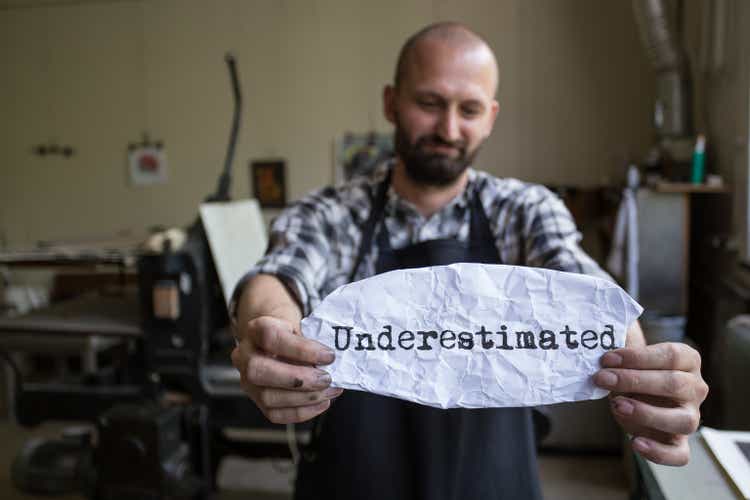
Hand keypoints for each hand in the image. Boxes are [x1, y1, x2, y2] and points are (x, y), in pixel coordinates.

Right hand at [231, 315, 341, 423]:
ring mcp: (247, 380)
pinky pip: (274, 414)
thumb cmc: (290, 331)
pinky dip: (302, 412)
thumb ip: (310, 341)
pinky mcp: (256, 399)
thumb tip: (330, 363)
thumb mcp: (299, 325)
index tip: (328, 356)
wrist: (273, 339)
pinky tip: (322, 402)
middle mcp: (244, 355)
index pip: (271, 338)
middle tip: (326, 379)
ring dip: (304, 398)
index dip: (302, 349)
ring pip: (267, 397)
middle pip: (261, 371)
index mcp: (256, 330)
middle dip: (299, 379)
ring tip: (329, 391)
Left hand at [594, 342, 708, 465]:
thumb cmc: (631, 368)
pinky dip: (659, 452)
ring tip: (617, 405)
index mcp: (687, 360)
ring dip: (648, 413)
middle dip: (634, 381)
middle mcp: (695, 388)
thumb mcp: (627, 351)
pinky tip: (635, 443)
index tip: (607, 359)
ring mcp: (690, 417)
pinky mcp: (679, 443)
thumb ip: (620, 338)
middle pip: (675, 384)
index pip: (671, 355)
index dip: (638, 357)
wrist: (632, 393)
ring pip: (683, 420)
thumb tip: (604, 328)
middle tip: (602, 378)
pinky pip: (679, 454)